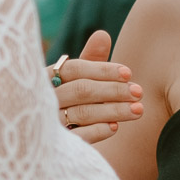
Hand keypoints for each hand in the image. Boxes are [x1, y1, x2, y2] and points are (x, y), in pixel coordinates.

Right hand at [53, 30, 142, 144]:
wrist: (40, 143)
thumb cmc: (64, 103)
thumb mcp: (74, 81)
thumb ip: (89, 61)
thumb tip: (103, 34)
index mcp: (46, 78)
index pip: (76, 69)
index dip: (103, 70)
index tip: (129, 73)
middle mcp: (43, 99)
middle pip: (82, 90)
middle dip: (114, 90)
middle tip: (139, 93)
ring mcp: (46, 123)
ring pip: (83, 113)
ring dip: (114, 110)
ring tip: (138, 110)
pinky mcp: (53, 145)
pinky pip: (77, 137)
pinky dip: (97, 131)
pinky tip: (115, 127)